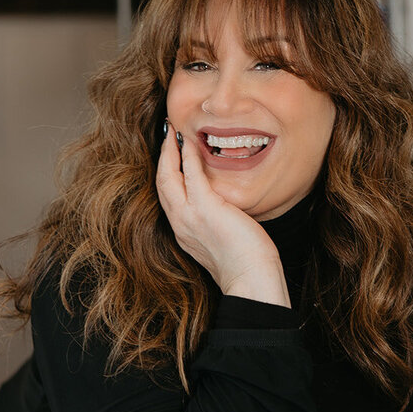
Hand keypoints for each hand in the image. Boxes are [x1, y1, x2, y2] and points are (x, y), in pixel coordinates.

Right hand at [156, 125, 285, 298]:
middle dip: (162, 157)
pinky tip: (190, 143)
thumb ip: (217, 222)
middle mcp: (180, 224)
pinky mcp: (205, 209)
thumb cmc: (246, 263)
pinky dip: (188, 157)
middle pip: (161, 183)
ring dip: (169, 151)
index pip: (168, 196)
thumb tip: (228, 209)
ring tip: (172, 132)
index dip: (167, 173)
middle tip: (166, 135)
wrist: (251, 279)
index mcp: (184, 232)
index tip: (171, 155)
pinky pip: (191, 175)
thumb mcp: (222, 239)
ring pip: (168, 177)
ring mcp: (189, 217)